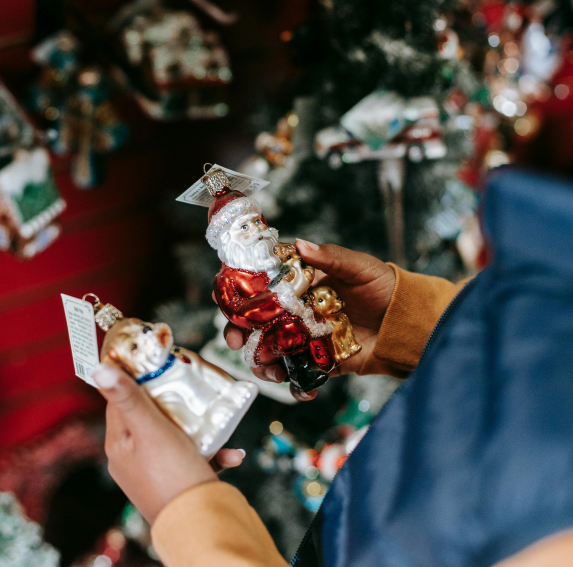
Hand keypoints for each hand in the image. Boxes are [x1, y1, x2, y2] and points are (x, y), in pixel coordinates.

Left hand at [93, 363, 245, 523]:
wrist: (199, 525)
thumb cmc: (172, 476)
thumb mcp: (150, 429)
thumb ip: (128, 398)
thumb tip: (98, 369)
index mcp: (118, 443)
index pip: (120, 400)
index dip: (137, 379)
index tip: (157, 362)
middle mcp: (132, 458)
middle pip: (150, 416)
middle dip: (174, 402)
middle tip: (192, 386)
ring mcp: (154, 473)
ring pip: (176, 436)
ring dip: (199, 428)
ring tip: (216, 421)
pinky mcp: (177, 485)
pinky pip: (194, 459)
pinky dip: (213, 453)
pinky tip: (232, 454)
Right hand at [221, 241, 394, 400]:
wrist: (408, 323)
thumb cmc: (383, 286)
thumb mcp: (359, 267)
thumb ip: (330, 257)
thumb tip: (302, 245)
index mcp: (298, 283)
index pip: (258, 285)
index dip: (237, 292)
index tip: (226, 301)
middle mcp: (294, 310)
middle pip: (253, 321)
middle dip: (237, 332)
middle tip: (235, 341)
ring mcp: (303, 337)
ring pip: (269, 351)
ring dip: (262, 363)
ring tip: (270, 371)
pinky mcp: (318, 361)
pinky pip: (299, 376)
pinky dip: (296, 386)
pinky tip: (303, 389)